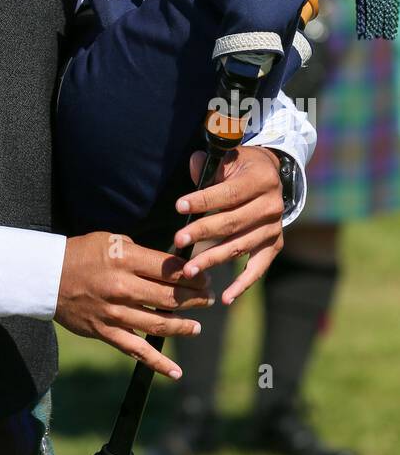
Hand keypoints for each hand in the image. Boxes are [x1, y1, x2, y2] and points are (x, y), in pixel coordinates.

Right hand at [54, 232, 214, 378]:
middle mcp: (122, 287)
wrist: (48, 277)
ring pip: (159, 324)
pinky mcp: (106, 332)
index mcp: (125, 259)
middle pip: (170, 297)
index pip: (169, 269)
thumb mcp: (111, 241)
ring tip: (197, 325)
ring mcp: (114, 312)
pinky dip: (158, 363)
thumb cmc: (82, 253)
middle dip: (195, 298)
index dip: (192, 275)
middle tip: (207, 298)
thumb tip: (171, 263)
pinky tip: (176, 372)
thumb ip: (140, 253)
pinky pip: (137, 350)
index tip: (204, 277)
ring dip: (184, 326)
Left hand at [172, 147, 284, 302]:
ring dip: (213, 259)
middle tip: (178, 239)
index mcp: (261, 179)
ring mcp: (275, 228)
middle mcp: (272, 205)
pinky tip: (226, 297)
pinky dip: (243, 284)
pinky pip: (258, 267)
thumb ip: (209, 165)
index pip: (229, 194)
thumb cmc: (240, 165)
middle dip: (202, 232)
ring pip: (239, 247)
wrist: (269, 174)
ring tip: (189, 270)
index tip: (179, 207)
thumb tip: (194, 169)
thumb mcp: (228, 157)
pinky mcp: (274, 244)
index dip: (203, 200)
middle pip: (232, 223)